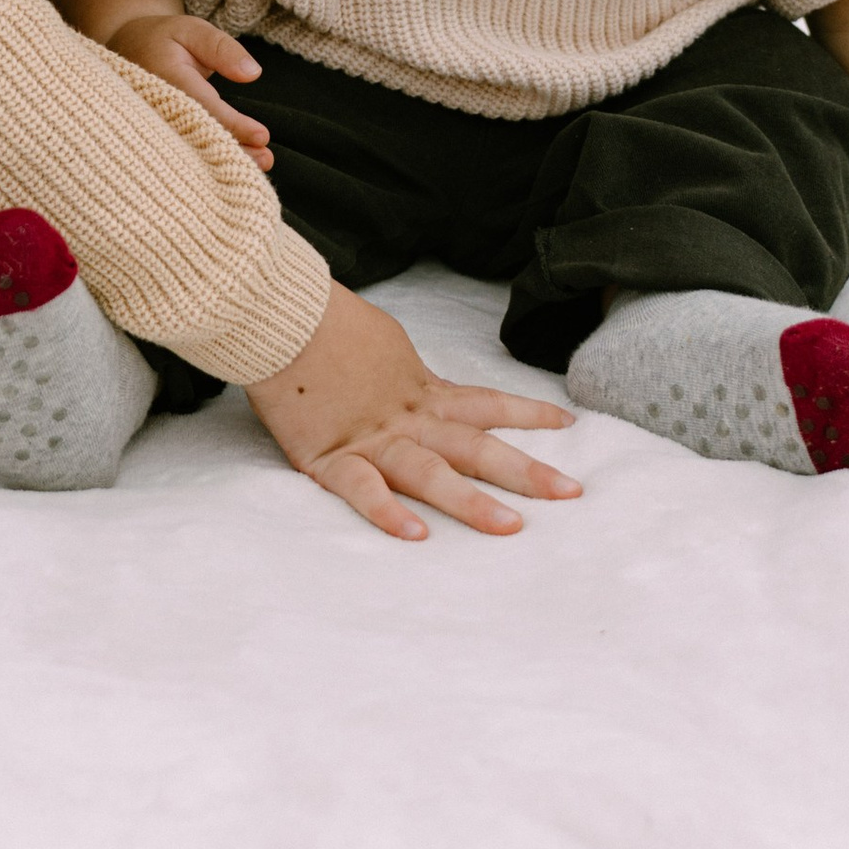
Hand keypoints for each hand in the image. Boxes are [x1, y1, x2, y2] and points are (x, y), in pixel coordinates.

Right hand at [106, 8, 270, 155]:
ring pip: (191, 149)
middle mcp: (155, 107)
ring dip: (225, 159)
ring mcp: (152, 125)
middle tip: (266, 159)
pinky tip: (234, 166)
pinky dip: (209, 159)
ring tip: (260, 165)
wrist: (125, 48)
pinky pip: (183, 149)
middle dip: (233, 150)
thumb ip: (222, 49)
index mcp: (164, 77)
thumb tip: (252, 73)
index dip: (233, 124)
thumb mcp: (193, 30)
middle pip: (198, 136)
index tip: (262, 135)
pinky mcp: (155, 134)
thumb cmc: (164, 38)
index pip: (203, 107)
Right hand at [244, 282, 580, 539]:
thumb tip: (414, 381)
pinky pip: (361, 488)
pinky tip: (415, 535)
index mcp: (418, 388)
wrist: (276, 313)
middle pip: (475, 447)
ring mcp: (370, 439)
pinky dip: (387, 511)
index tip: (568, 427)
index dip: (527, 415)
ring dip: (472, 501)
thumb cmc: (324, 320)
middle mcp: (405, 418)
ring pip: (430, 473)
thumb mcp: (380, 342)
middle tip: (571, 494)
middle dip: (526, 471)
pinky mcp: (327, 456)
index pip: (485, 403)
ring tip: (511, 527)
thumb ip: (402, 371)